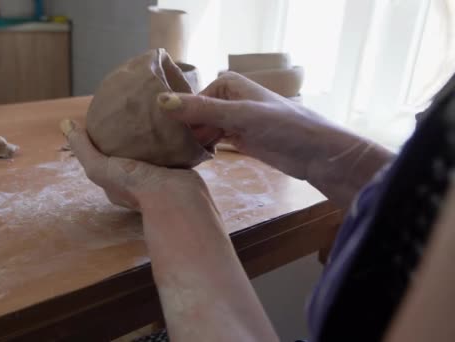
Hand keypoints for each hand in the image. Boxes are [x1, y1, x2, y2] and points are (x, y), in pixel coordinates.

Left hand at [60, 119, 207, 209]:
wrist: (176, 198)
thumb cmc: (134, 185)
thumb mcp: (99, 167)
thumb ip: (83, 148)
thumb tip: (65, 123)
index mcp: (117, 184)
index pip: (106, 159)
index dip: (103, 142)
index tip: (106, 121)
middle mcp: (138, 181)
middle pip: (130, 153)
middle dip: (129, 135)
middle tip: (130, 111)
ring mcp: (159, 176)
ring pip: (152, 150)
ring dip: (151, 134)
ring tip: (150, 110)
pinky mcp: (178, 168)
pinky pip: (172, 148)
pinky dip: (169, 136)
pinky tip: (169, 119)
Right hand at [157, 72, 392, 207]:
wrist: (317, 154)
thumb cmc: (283, 126)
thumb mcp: (239, 115)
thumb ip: (201, 110)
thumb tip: (161, 102)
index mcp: (228, 84)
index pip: (190, 99)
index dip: (176, 115)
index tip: (159, 134)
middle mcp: (227, 99)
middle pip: (194, 114)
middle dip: (182, 131)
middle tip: (163, 151)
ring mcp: (232, 120)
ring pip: (201, 129)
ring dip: (191, 142)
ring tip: (172, 157)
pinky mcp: (237, 140)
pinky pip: (212, 142)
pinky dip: (202, 150)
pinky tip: (189, 160)